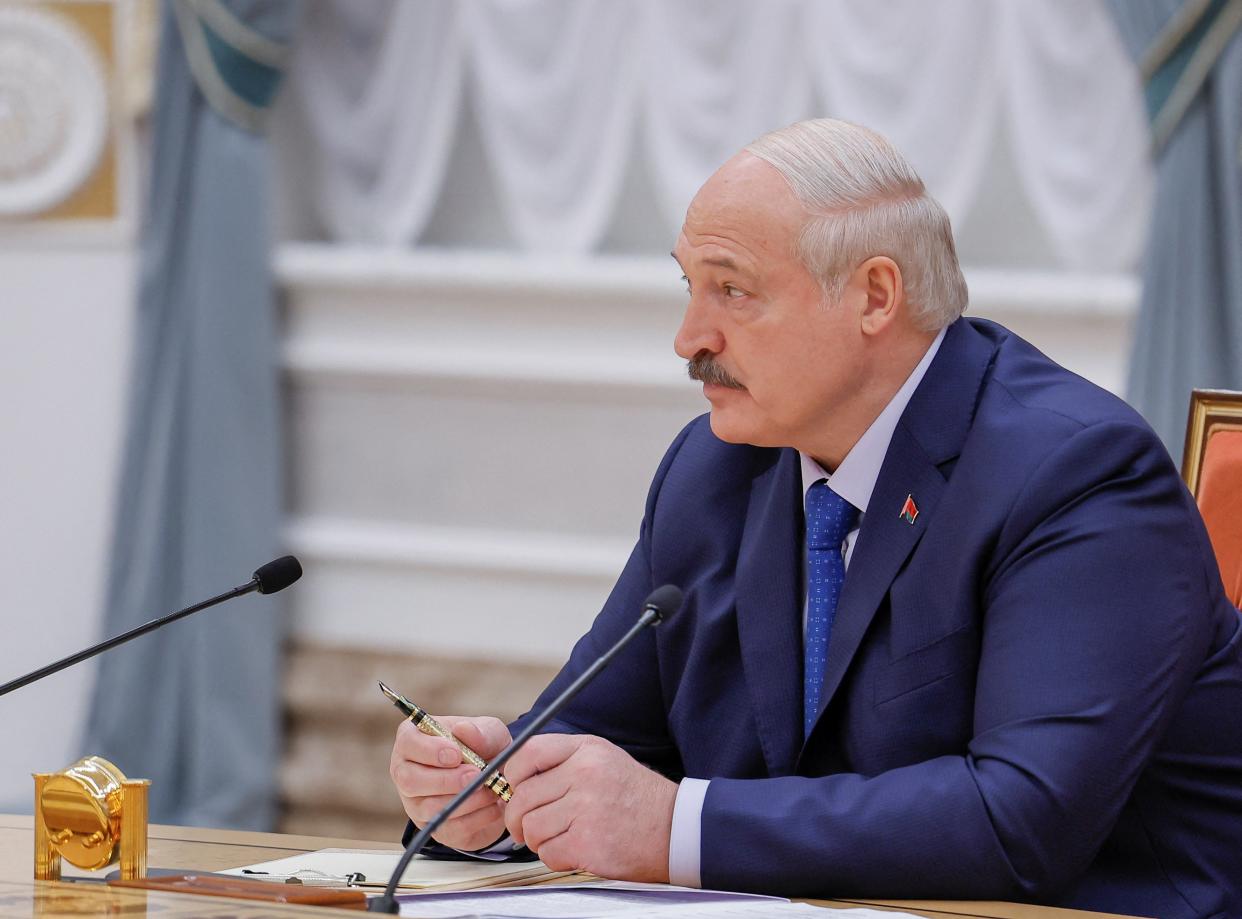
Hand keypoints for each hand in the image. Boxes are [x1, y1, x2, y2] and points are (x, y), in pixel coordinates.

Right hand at [389, 715, 511, 850]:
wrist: (498, 781)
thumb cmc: (485, 749)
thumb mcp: (490, 733)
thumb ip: (480, 731)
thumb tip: (463, 729)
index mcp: (413, 741)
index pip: (408, 744)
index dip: (430, 751)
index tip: (456, 754)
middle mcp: (407, 772)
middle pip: (410, 780)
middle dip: (446, 780)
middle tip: (475, 774)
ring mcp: (416, 804)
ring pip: (429, 808)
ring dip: (465, 799)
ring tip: (490, 789)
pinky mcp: (433, 828)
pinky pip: (448, 829)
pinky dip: (475, 818)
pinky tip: (491, 806)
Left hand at [503, 734, 677, 881]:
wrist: (675, 828)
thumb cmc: (636, 798)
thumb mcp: (603, 760)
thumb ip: (562, 762)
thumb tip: (515, 780)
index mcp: (586, 750)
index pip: (528, 753)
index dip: (512, 775)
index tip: (515, 790)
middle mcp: (585, 775)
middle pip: (523, 797)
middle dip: (518, 818)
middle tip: (526, 826)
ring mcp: (586, 810)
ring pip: (532, 828)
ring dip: (538, 840)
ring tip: (559, 837)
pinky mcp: (588, 843)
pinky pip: (548, 853)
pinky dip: (555, 857)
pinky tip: (575, 850)